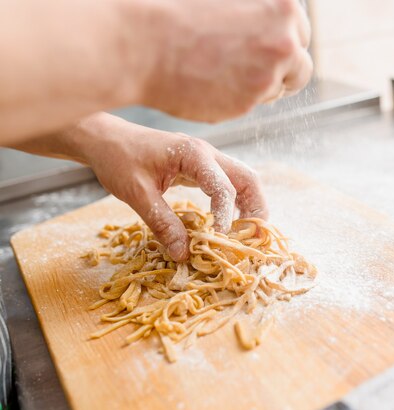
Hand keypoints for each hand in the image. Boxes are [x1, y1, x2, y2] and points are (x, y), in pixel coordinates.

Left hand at [48, 113, 267, 261]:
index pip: (224, 187)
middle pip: (248, 178)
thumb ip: (162, 223)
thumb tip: (183, 253)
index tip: (220, 238)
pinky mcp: (201, 166)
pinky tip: (230, 222)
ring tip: (247, 234)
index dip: (226, 215)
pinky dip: (236, 202)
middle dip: (256, 208)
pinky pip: (228, 182)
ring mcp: (206, 158)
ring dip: (250, 205)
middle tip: (254, 237)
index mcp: (193, 154)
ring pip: (243, 179)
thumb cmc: (118, 160)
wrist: (105, 139)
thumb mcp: (137, 194)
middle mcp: (207, 153)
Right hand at [138, 0, 312, 121]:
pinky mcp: (249, 102)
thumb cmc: (174, 8)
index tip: (269, 49)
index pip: (301, 32)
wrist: (141, 42)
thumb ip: (258, 9)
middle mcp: (284, 41)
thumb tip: (273, 20)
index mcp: (283, 6)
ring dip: (260, 85)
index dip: (284, 42)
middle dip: (282, 71)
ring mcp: (269, 74)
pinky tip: (212, 82)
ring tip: (223, 71)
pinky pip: (253, 104)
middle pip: (301, 67)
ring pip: (278, 88)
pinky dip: (238, 98)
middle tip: (254, 69)